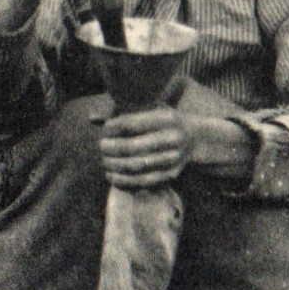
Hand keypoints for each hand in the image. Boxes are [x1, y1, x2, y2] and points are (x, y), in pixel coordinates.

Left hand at [99, 106, 254, 187]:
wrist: (196, 137)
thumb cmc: (165, 121)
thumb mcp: (152, 109)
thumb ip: (123, 114)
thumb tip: (92, 118)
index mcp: (167, 118)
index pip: (134, 124)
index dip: (115, 127)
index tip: (105, 129)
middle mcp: (173, 138)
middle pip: (134, 146)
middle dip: (113, 148)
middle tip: (102, 147)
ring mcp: (174, 157)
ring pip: (138, 166)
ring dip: (115, 166)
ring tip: (104, 161)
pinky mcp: (172, 173)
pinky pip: (144, 181)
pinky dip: (124, 181)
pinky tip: (111, 176)